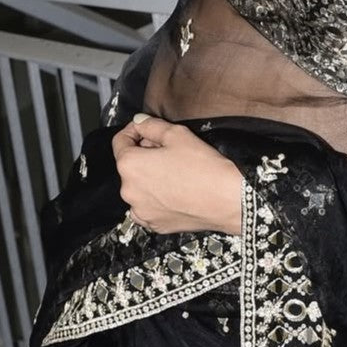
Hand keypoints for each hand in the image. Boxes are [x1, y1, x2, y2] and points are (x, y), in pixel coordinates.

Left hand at [111, 114, 242, 235]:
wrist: (227, 200)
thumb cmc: (203, 165)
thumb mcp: (177, 134)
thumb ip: (151, 125)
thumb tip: (138, 122)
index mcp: (129, 166)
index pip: (120, 141)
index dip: (134, 131)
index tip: (146, 129)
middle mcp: (128, 191)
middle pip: (129, 165)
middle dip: (144, 154)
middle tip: (168, 149)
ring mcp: (141, 211)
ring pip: (138, 187)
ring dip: (149, 177)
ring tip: (174, 171)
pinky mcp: (155, 225)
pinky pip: (147, 206)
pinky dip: (155, 198)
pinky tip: (174, 191)